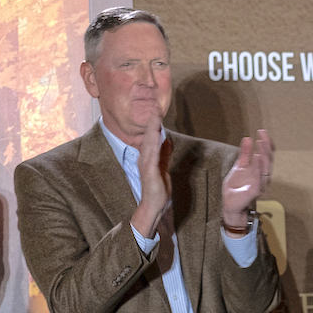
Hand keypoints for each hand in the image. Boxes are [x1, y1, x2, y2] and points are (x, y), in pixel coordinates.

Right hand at [130, 108, 170, 238]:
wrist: (154, 205)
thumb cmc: (158, 189)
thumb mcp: (164, 167)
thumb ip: (165, 154)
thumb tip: (167, 140)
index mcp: (148, 157)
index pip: (152, 137)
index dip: (154, 124)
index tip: (157, 110)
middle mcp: (145, 158)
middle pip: (149, 137)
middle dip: (152, 122)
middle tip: (155, 107)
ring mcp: (146, 165)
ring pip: (149, 143)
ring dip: (152, 130)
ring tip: (156, 117)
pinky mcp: (149, 172)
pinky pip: (152, 156)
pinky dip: (154, 145)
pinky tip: (157, 137)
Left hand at [222, 130, 273, 234]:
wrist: (230, 205)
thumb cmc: (236, 187)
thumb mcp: (239, 167)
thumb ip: (244, 154)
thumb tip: (248, 138)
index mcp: (259, 170)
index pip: (267, 155)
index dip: (267, 144)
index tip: (262, 132)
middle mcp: (262, 176)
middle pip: (268, 160)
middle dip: (266, 146)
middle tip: (262, 134)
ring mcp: (260, 184)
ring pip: (266, 168)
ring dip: (264, 155)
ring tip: (261, 143)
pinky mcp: (255, 191)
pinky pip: (258, 178)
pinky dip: (258, 168)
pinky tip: (256, 157)